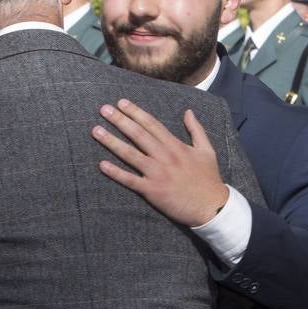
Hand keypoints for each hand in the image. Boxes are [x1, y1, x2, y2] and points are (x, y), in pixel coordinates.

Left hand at [92, 99, 229, 227]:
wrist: (211, 206)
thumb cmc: (209, 179)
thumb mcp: (207, 150)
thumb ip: (196, 129)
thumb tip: (188, 112)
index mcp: (176, 145)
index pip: (151, 124)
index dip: (135, 112)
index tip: (121, 102)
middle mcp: (165, 156)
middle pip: (138, 134)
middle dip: (119, 120)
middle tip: (103, 109)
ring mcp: (157, 173)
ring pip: (130, 154)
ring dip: (111, 141)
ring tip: (96, 131)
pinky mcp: (152, 190)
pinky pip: (130, 180)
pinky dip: (115, 172)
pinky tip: (102, 164)